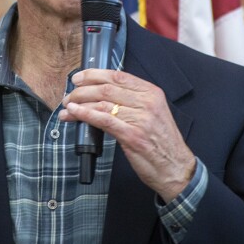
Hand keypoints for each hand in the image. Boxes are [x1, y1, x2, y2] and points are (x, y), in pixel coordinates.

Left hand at [59, 69, 195, 201]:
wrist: (176, 168)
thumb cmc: (162, 143)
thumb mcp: (152, 114)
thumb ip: (133, 101)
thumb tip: (103, 94)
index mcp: (152, 93)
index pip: (118, 75)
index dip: (94, 74)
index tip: (78, 77)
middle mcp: (147, 102)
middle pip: (107, 88)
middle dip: (82, 90)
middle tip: (69, 95)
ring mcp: (140, 119)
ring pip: (102, 103)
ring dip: (80, 103)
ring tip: (68, 106)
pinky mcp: (132, 135)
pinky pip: (103, 120)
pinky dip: (85, 115)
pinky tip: (75, 113)